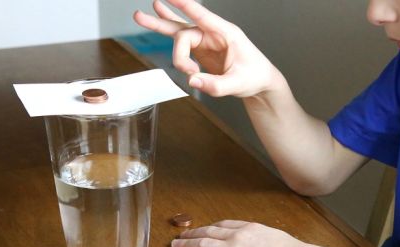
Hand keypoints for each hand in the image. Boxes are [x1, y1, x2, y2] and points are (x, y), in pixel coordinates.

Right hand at [133, 0, 283, 97]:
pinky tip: (156, 21)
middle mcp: (213, 34)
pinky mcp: (201, 51)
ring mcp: (205, 42)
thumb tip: (192, 81)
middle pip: (185, 34)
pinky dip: (168, 35)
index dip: (185, 5)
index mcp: (226, 34)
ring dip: (160, 27)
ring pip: (179, 34)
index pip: (202, 15)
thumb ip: (215, 85)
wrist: (259, 83)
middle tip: (142, 22)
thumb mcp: (237, 84)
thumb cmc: (254, 77)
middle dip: (173, 45)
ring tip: (140, 17)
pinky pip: (181, 43)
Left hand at [170, 220, 307, 246]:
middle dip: (192, 233)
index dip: (209, 227)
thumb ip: (264, 241)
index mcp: (250, 228)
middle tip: (180, 236)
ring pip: (201, 244)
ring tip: (174, 246)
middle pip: (208, 232)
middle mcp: (237, 235)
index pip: (223, 225)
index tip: (202, 229)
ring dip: (185, 245)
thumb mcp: (277, 240)